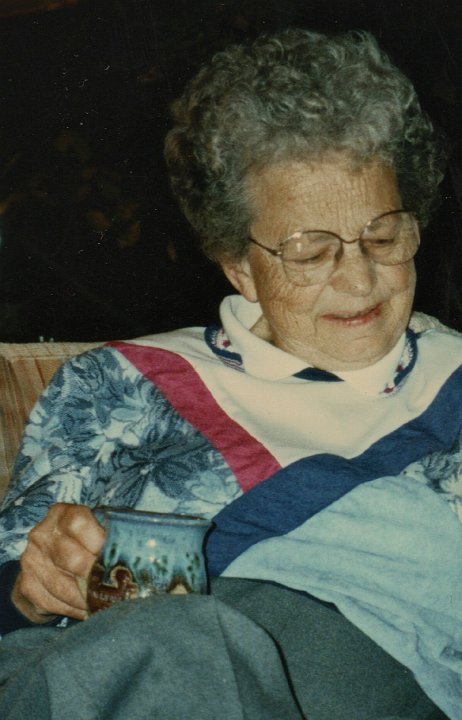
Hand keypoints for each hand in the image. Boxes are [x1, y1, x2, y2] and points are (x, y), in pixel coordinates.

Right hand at [11, 503, 105, 623]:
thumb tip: (142, 545)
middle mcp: (42, 534)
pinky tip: (88, 609)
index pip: (78, 523)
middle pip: (70, 557)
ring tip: (105, 602)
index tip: (114, 557)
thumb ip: (112, 532)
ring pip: (63, 586)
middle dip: (95, 575)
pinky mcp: (27, 585)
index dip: (98, 541)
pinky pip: (53, 603)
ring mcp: (31, 560)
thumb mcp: (96, 529)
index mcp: (62, 514)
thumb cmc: (82, 543)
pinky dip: (74, 609)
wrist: (45, 563)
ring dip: (87, 598)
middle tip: (114, 586)